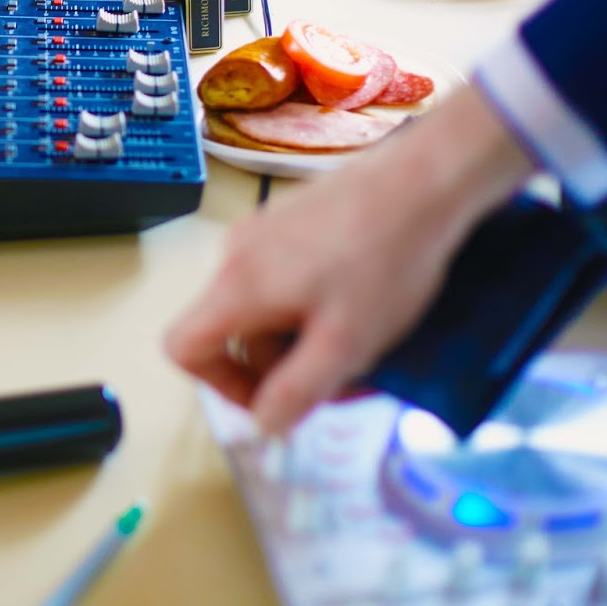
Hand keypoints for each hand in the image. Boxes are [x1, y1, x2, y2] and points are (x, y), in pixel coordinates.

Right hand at [165, 85, 533, 434]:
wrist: (423, 181)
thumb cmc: (384, 262)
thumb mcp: (345, 344)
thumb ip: (296, 392)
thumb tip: (263, 425)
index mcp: (237, 287)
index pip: (183, 347)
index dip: (219, 386)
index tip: (273, 398)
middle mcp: (236, 255)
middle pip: (229, 330)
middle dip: (277, 364)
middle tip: (336, 377)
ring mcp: (261, 230)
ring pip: (261, 304)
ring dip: (298, 334)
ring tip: (358, 339)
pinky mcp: (290, 218)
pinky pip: (281, 275)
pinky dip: (309, 301)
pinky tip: (360, 300)